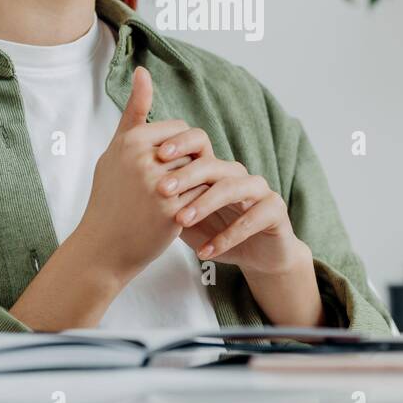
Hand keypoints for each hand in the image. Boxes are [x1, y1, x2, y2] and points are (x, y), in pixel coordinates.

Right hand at [73, 67, 209, 285]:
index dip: (181, 149)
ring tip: (182, 198)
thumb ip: (134, 112)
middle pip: (193, 151)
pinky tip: (187, 212)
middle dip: (191, 167)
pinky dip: (201, 203)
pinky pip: (203, 195)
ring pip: (201, 172)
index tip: (171, 167)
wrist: (104, 247)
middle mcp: (144, 159)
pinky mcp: (172, 211)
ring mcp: (159, 185)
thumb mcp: (116, 151)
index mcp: (131, 141)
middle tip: (178, 186)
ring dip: (198, 185)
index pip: (180, 131)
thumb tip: (143, 70)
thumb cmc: (110, 196)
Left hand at [154, 129, 307, 275]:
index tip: (156, 156)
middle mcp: (237, 174)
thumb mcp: (184, 217)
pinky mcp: (275, 211)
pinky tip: (206, 252)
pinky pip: (252, 219)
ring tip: (181, 220)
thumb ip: (164, 200)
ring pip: (233, 187)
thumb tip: (127, 186)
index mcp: (216, 169)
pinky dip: (228, 236)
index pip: (198, 146)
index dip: (179, 146)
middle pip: (213, 164)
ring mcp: (259, 190)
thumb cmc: (216, 232)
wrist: (257, 256)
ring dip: (205, 203)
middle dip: (187, 175)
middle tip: (162, 189)